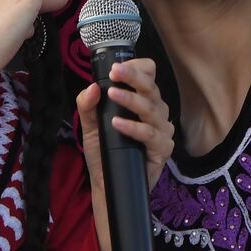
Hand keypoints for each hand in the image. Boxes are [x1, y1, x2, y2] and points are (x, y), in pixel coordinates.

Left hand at [74, 58, 174, 192]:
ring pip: (151, 109)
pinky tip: (118, 124)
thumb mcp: (90, 125)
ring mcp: (161, 129)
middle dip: (132, 78)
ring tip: (112, 96)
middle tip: (115, 73)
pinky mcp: (162, 148)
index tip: (115, 68)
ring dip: (131, 100)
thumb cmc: (104, 150)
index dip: (135, 68)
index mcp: (143, 100)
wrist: (107, 182)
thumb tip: (92, 87)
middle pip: (151, 87)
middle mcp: (156, 111)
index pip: (148, 75)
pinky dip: (133, 127)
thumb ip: (88, 105)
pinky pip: (150, 134)